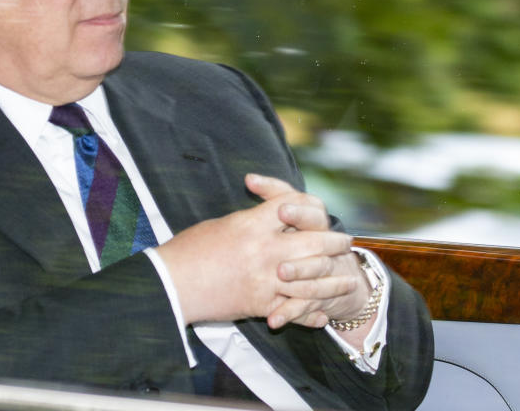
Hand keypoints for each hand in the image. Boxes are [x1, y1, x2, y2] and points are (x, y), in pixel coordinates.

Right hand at [155, 175, 354, 324]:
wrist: (171, 285)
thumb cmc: (189, 250)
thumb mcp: (221, 225)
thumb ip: (250, 221)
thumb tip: (269, 219)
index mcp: (252, 225)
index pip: (293, 205)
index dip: (308, 205)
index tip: (318, 210)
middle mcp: (264, 250)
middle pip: (314, 241)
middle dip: (335, 242)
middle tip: (346, 242)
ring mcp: (265, 279)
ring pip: (313, 279)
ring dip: (333, 280)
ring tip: (347, 279)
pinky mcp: (261, 305)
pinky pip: (295, 309)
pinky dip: (310, 312)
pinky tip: (321, 313)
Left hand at [244, 175, 370, 330]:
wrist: (343, 279)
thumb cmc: (304, 237)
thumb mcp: (292, 214)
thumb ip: (273, 193)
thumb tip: (249, 178)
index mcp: (315, 220)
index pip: (312, 207)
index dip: (297, 207)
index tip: (280, 209)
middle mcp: (324, 243)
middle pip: (318, 236)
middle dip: (300, 242)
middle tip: (281, 234)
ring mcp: (325, 271)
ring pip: (317, 269)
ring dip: (300, 271)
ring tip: (281, 273)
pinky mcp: (320, 298)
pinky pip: (307, 306)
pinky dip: (290, 314)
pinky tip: (274, 320)